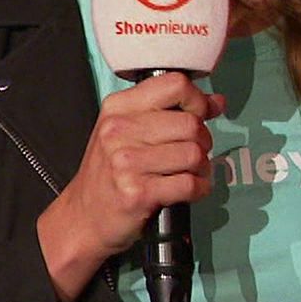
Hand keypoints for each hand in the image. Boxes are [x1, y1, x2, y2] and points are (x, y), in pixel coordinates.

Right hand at [36, 72, 224, 301]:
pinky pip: (190, 184)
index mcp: (118, 107)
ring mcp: (126, 163)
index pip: (174, 84)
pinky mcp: (138, 193)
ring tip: (191, 173)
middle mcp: (119, 130)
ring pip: (194, 154)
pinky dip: (200, 189)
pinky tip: (191, 190)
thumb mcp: (127, 131)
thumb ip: (169, 111)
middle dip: (203, 140)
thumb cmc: (109, 173)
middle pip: (191, 123)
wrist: (83, 217)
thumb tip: (216, 101)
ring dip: (202, 167)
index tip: (200, 114)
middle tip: (194, 153)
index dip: (197, 100)